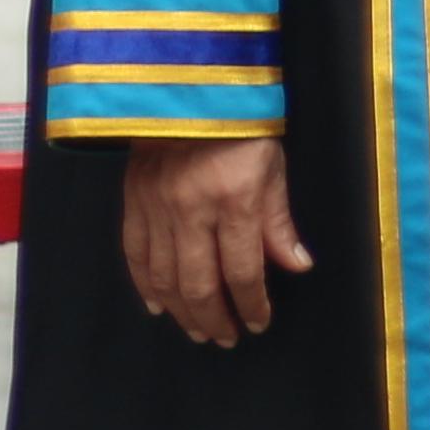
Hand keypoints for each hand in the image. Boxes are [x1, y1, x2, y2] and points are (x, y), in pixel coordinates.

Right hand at [123, 136, 307, 344]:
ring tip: (197, 331)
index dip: (252, 304)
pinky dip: (145, 285)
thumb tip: (297, 266)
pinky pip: (134, 254)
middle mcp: (191, 211)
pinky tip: (157, 305)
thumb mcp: (274, 168)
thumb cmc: (242, 128)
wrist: (189, 90)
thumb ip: (280, 222)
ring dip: (181, 311)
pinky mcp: (133, 201)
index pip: (243, 271)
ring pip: (164, 277)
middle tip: (226, 339)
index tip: (258, 323)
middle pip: (200, 284)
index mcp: (234, 202)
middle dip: (215, 319)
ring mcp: (156, 208)